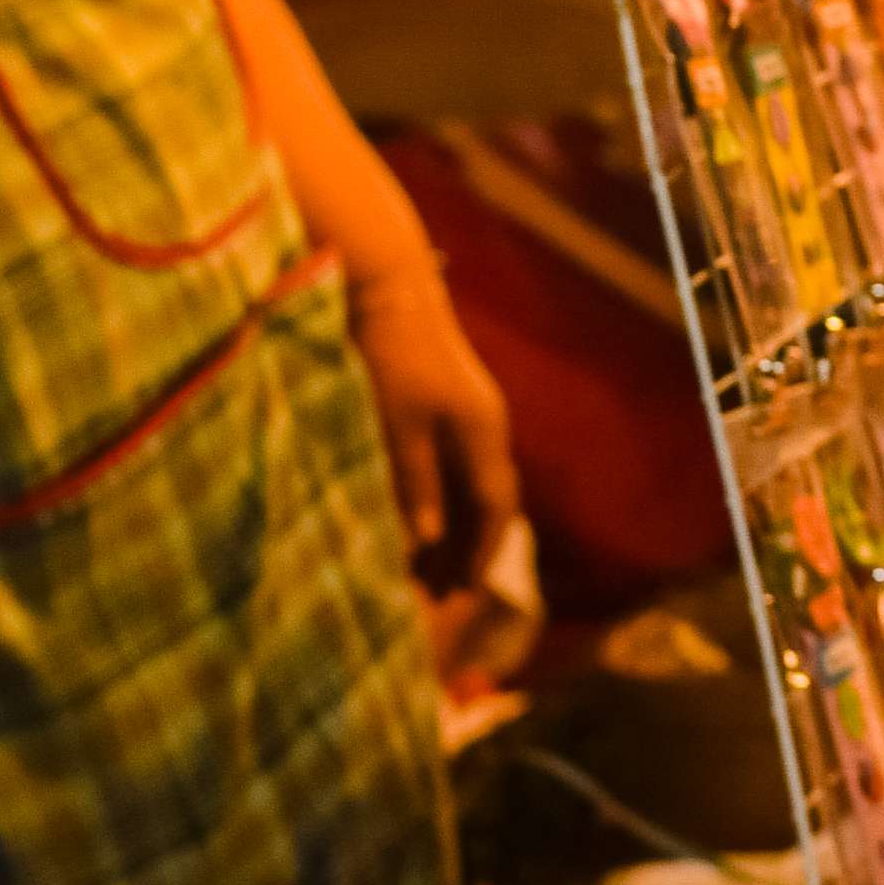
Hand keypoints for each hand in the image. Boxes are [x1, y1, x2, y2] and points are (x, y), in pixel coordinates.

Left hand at [345, 254, 519, 572]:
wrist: (390, 291)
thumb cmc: (390, 358)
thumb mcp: (396, 426)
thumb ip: (413, 484)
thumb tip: (426, 541)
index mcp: (482, 433)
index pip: (493, 508)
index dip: (480, 552)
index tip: (462, 592)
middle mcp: (486, 427)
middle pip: (488, 502)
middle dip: (469, 549)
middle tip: (441, 594)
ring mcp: (472, 415)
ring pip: (472, 487)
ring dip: (454, 528)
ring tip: (425, 568)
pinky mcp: (452, 406)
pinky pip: (458, 468)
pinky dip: (443, 501)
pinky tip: (420, 521)